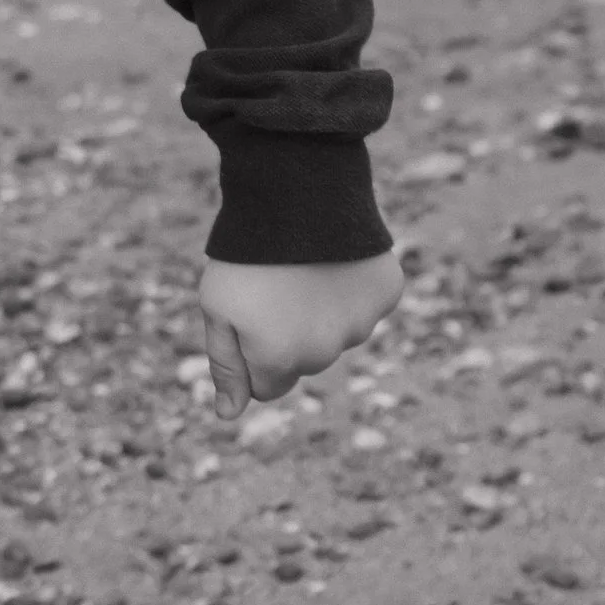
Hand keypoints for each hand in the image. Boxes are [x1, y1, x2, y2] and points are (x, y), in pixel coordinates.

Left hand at [199, 249, 402, 418]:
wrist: (294, 190)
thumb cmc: (246, 251)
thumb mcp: (217, 306)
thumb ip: (225, 365)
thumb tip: (228, 415)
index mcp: (279, 359)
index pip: (268, 386)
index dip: (254, 353)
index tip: (249, 317)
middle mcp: (326, 352)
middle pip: (306, 360)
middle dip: (290, 333)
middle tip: (275, 284)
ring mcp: (361, 323)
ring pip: (339, 332)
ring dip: (324, 309)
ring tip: (304, 264)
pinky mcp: (387, 293)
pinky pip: (367, 302)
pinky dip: (354, 285)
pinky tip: (337, 256)